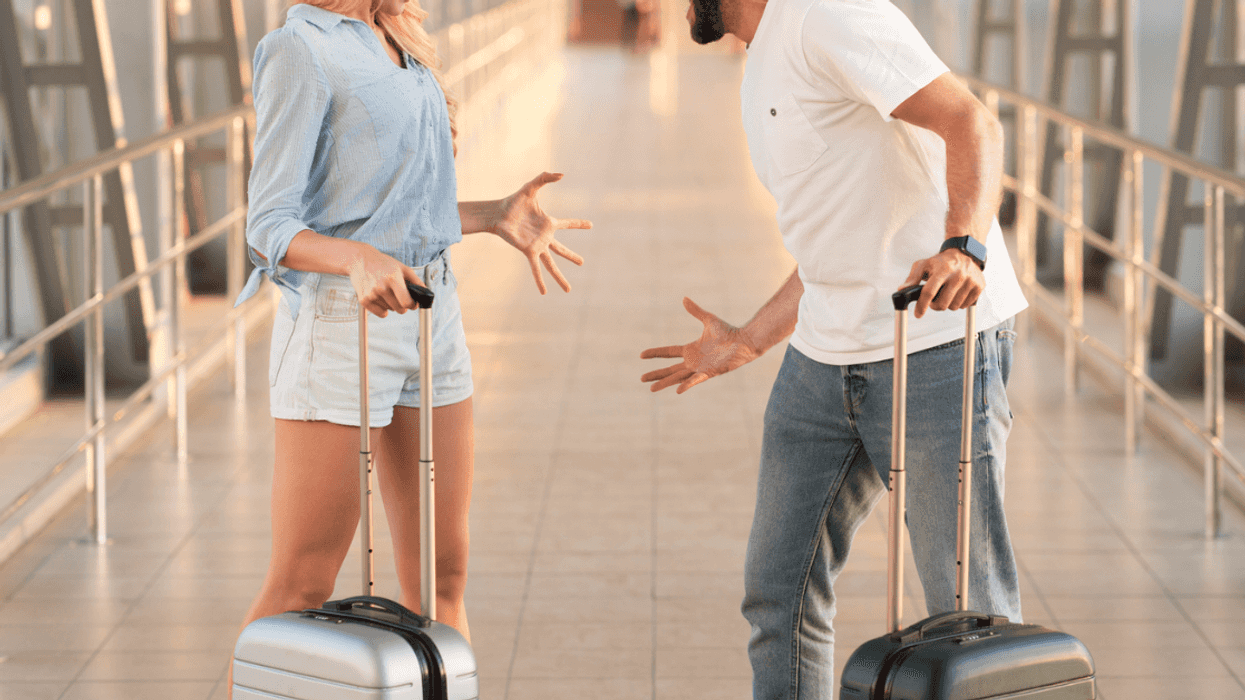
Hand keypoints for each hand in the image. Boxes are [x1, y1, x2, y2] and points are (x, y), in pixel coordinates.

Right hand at [345, 242, 427, 317]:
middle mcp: (381, 287)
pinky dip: (383, 309)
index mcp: (393, 278)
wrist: (360, 260)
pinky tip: (381, 298)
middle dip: (403, 305)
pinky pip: (380, 313)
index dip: (412, 305)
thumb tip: (426, 293)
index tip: (412, 303)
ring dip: (392, 305)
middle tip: (400, 297)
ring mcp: (371, 294)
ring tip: (387, 292)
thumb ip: (416, 281)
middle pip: (399, 309)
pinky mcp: (363, 300)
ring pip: (390, 310)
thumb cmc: (383, 263)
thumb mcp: (402, 268)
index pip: (406, 302)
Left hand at [492, 172, 592, 293]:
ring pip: (552, 264)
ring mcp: (538, 246)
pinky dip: (540, 281)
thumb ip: (545, 178)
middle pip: (562, 250)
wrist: (498, 213)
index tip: (590, 225)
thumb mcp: (531, 187)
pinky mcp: (528, 251)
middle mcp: (545, 237)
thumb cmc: (514, 201)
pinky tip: (544, 292)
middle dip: (572, 257)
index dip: (578, 224)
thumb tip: (562, 174)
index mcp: (548, 223)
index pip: (568, 224)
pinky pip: (536, 268)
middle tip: (582, 262)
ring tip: (568, 290)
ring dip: (560, 277)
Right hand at [640, 298, 760, 392]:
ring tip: (651, 389)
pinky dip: (687, 385)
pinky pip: (695, 380)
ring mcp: (700, 368)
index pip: (668, 352)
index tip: (641, 355)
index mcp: (691, 349)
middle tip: (641, 378)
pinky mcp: (709, 373)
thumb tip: (684, 298)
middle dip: (656, 374)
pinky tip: (677, 390)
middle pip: (670, 369)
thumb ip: (695, 311)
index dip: (655, 353)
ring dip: (665, 383)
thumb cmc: (729, 332)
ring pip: (678, 377)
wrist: (744, 341)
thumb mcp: (708, 320)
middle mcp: (693, 361)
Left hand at [900, 248, 984, 318]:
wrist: (964, 254)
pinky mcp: (979, 286)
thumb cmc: (941, 261)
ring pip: (953, 307)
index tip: (918, 314)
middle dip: (934, 305)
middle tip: (934, 300)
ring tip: (946, 293)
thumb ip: (912, 278)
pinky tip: (957, 293)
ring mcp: (970, 281)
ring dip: (947, 304)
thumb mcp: (924, 265)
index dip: (922, 305)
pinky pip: (965, 306)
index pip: (930, 292)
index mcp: (943, 269)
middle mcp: (958, 275)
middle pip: (942, 304)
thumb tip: (903, 290)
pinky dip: (958, 303)